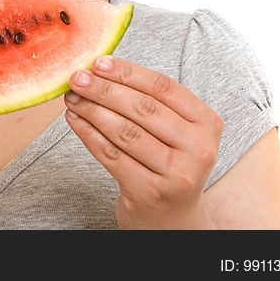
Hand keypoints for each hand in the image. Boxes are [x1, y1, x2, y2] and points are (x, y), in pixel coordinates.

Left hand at [64, 56, 223, 228]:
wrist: (171, 218)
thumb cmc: (166, 162)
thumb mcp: (173, 131)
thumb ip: (148, 100)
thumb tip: (99, 67)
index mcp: (207, 123)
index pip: (163, 87)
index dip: (127, 72)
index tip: (98, 62)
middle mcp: (198, 149)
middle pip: (143, 108)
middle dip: (104, 89)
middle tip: (77, 78)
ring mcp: (176, 174)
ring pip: (125, 132)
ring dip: (92, 110)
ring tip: (72, 98)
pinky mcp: (150, 193)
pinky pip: (111, 155)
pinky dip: (88, 134)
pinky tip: (74, 120)